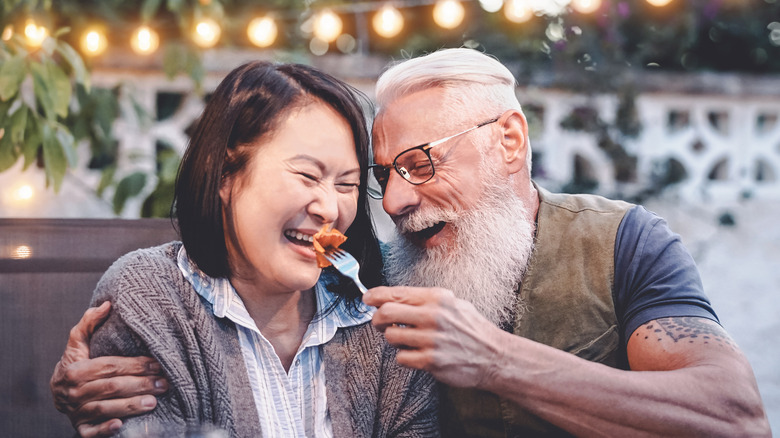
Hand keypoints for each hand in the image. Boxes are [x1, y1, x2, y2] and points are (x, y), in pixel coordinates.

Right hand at [50, 302, 168, 437]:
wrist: (57, 392)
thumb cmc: (75, 363)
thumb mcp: (77, 343)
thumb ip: (89, 323)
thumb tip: (107, 304)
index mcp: (76, 370)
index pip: (109, 366)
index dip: (134, 365)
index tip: (157, 363)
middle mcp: (74, 392)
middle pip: (111, 387)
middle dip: (140, 385)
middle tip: (164, 383)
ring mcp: (76, 412)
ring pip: (105, 408)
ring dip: (130, 406)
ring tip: (154, 401)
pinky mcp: (80, 428)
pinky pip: (91, 431)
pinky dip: (105, 428)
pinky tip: (121, 425)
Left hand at [363, 286, 506, 388]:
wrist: (494, 356)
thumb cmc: (472, 330)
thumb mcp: (453, 304)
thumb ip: (425, 300)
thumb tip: (393, 297)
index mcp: (437, 298)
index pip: (396, 292)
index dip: (375, 295)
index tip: (367, 299)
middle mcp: (433, 316)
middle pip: (386, 313)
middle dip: (377, 319)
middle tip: (380, 323)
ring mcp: (431, 339)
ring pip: (390, 336)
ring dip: (393, 339)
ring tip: (407, 341)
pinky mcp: (431, 361)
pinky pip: (401, 358)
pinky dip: (404, 357)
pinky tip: (417, 355)